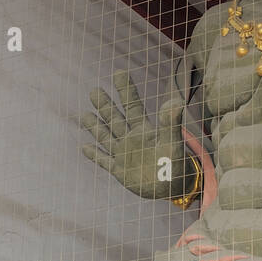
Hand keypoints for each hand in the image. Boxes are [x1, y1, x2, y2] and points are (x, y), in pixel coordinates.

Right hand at [80, 71, 186, 198]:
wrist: (175, 187)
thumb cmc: (177, 164)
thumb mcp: (173, 141)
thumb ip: (171, 122)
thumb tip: (176, 102)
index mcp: (144, 130)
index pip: (132, 105)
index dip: (126, 89)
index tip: (119, 72)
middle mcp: (132, 139)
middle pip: (115, 118)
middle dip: (104, 105)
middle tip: (94, 90)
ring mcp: (124, 154)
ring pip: (106, 137)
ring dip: (95, 126)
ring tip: (85, 115)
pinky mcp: (120, 171)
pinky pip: (104, 161)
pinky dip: (95, 155)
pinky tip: (84, 147)